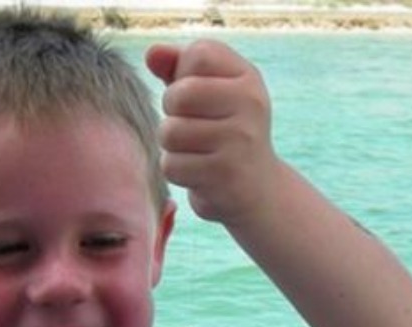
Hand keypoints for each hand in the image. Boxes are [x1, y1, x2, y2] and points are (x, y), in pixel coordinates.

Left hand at [145, 40, 278, 224]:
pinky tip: (200, 173)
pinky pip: (173, 166)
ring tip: (197, 151)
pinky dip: (179, 172)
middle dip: (172, 113)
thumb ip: (179, 67)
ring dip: (173, 146)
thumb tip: (153, 52)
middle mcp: (251, 104)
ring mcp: (240, 140)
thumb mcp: (209, 93)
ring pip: (171, 133)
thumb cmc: (225, 132)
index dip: (183, 74)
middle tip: (192, 126)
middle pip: (179, 95)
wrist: (259, 189)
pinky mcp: (225, 175)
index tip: (199, 94)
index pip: (198, 54)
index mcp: (248, 78)